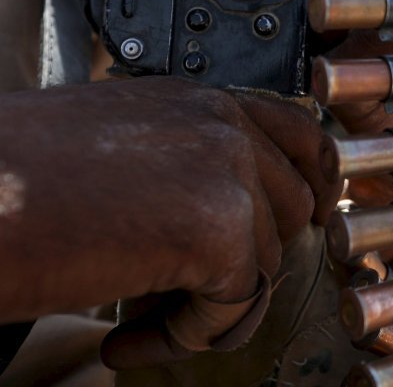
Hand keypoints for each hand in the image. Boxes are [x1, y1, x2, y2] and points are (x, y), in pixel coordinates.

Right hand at [0, 77, 341, 367]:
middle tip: (186, 290)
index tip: (315, 214)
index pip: (298, 132)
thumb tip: (234, 210)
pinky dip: (186, 337)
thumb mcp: (118, 144)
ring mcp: (226, 172)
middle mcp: (220, 125)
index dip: (315, 181)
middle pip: (293, 207)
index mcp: (196, 101)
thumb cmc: (12, 178)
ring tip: (141, 314)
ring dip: (209, 305)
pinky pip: (234, 307)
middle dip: (247, 259)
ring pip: (264, 263)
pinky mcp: (217, 230)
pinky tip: (128, 336)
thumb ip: (184, 160)